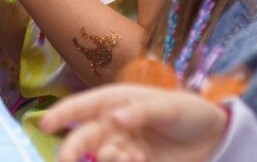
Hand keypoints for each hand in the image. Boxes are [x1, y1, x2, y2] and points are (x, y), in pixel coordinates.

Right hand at [40, 85, 228, 161]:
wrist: (212, 137)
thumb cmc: (188, 111)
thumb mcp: (169, 106)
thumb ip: (141, 112)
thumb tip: (114, 118)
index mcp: (116, 100)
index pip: (83, 106)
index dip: (62, 114)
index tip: (45, 124)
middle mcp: (113, 123)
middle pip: (83, 136)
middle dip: (72, 148)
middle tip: (67, 161)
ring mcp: (122, 146)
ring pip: (100, 155)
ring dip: (108, 159)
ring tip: (134, 157)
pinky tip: (140, 160)